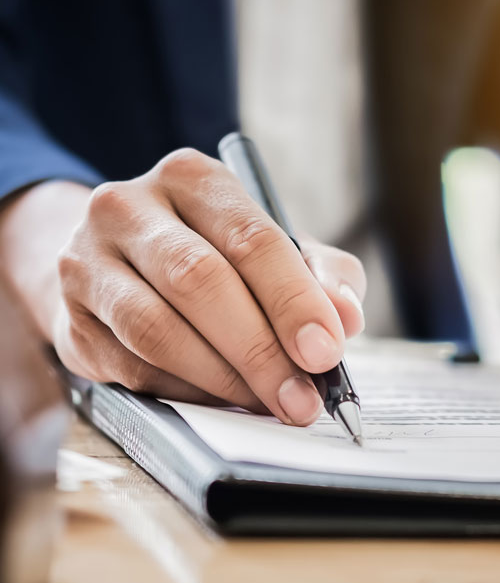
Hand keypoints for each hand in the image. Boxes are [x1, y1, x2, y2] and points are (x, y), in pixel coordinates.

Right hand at [43, 149, 364, 424]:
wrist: (119, 266)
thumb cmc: (214, 256)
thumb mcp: (276, 249)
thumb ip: (320, 274)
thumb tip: (347, 316)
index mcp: (191, 179)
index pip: (250, 237)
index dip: (292, 300)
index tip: (325, 353)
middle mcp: (129, 207)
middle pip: (199, 281)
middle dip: (260, 350)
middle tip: (302, 399)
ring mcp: (87, 260)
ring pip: (158, 329)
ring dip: (223, 379)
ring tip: (268, 404)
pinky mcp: (70, 317)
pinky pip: (134, 366)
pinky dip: (187, 391)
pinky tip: (221, 398)